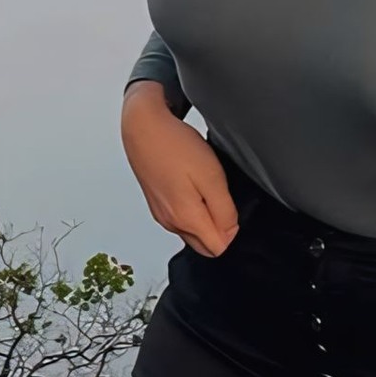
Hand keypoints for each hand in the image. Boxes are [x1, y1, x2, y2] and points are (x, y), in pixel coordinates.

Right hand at [120, 83, 240, 254]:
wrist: (144, 127)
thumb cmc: (175, 147)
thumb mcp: (212, 177)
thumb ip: (224, 212)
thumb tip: (229, 233)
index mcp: (186, 219)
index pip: (218, 248)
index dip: (232, 229)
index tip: (227, 203)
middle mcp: (171, 223)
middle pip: (204, 245)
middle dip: (218, 228)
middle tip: (218, 196)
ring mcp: (162, 214)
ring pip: (192, 231)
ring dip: (204, 216)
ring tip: (202, 184)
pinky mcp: (157, 204)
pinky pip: (180, 218)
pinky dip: (190, 207)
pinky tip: (189, 182)